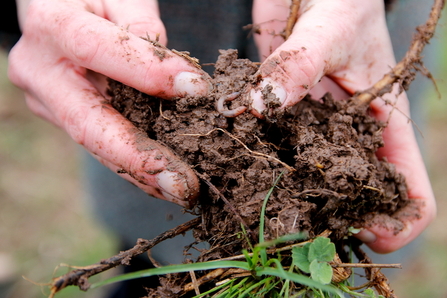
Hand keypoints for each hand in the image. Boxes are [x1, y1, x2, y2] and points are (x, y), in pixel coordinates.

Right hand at [8, 0, 211, 207]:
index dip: (148, 72)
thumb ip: (143, 27)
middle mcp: (40, 70)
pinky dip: (133, 166)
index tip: (198, 89)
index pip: (98, 50)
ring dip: (141, 173)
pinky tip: (161, 183)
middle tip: (183, 185)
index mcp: (51, 25)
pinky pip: (100, 144)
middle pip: (89, 123)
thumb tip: (178, 80)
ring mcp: (47, 100)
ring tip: (181, 191)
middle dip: (140, 159)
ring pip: (96, 144)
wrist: (56, 11)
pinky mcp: (62, 117)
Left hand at [251, 0, 435, 252]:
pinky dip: (255, 164)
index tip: (362, 232)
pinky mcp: (281, 119)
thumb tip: (260, 103)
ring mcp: (314, 130)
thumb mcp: (334, 26)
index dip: (396, 222)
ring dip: (289, 198)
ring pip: (308, 182)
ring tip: (260, 205)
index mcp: (385, 122)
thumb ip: (300, 63)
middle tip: (298, 226)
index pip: (410, 190)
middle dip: (333, 219)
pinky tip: (232, 169)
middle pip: (353, 198)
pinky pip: (271, 150)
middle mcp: (350, 135)